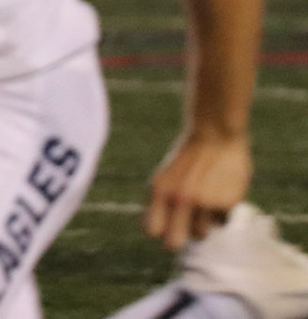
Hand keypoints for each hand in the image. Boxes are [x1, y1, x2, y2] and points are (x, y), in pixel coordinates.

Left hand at [145, 130, 251, 250]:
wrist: (215, 135)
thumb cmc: (188, 159)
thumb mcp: (166, 177)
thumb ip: (162, 203)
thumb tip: (159, 235)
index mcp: (159, 190)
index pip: (151, 230)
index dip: (159, 233)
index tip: (165, 229)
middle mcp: (180, 199)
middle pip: (173, 243)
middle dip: (178, 242)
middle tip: (184, 233)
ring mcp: (204, 202)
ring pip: (201, 234)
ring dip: (203, 225)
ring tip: (206, 202)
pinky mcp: (226, 203)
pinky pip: (222, 221)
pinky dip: (222, 213)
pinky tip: (221, 192)